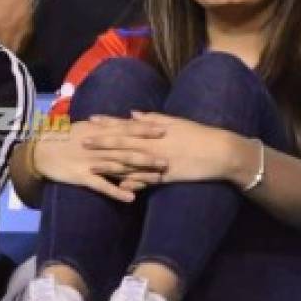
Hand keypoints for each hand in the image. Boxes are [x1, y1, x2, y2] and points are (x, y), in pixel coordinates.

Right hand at [32, 119, 165, 203]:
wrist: (41, 150)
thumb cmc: (64, 136)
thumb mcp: (85, 127)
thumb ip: (105, 125)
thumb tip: (125, 120)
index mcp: (98, 131)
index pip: (126, 129)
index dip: (145, 129)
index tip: (165, 129)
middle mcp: (98, 145)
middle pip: (127, 149)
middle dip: (148, 154)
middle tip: (168, 159)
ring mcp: (91, 161)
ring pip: (119, 167)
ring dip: (139, 173)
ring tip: (157, 178)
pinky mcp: (83, 176)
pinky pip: (102, 185)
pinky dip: (117, 192)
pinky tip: (131, 198)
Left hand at [85, 113, 234, 187]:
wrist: (219, 152)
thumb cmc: (196, 134)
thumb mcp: (174, 121)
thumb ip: (152, 118)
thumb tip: (133, 114)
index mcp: (153, 130)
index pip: (125, 125)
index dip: (106, 123)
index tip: (89, 120)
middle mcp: (152, 145)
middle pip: (121, 144)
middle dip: (100, 143)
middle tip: (80, 141)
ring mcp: (158, 162)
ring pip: (130, 164)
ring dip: (110, 165)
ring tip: (91, 166)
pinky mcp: (167, 177)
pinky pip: (146, 181)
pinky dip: (132, 183)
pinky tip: (118, 187)